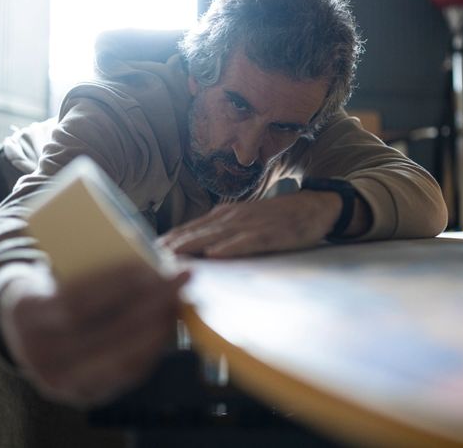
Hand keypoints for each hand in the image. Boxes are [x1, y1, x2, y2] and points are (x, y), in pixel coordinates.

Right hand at [0, 263, 189, 405]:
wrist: (23, 331)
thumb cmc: (51, 287)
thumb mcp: (55, 269)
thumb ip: (90, 261)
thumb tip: (147, 247)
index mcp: (25, 314)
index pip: (76, 302)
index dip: (118, 285)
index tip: (153, 265)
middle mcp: (38, 355)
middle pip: (106, 333)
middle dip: (151, 304)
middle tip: (180, 277)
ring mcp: (61, 382)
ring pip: (122, 357)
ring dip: (160, 326)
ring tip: (180, 297)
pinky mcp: (86, 394)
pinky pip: (129, 373)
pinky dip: (155, 347)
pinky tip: (170, 322)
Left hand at [159, 190, 342, 257]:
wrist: (315, 207)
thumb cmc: (279, 218)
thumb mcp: (247, 221)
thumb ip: (224, 232)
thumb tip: (199, 247)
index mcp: (227, 215)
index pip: (192, 227)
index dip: (171, 238)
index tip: (147, 249)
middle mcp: (234, 216)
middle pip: (198, 231)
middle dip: (174, 244)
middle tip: (149, 256)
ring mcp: (252, 224)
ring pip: (217, 235)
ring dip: (193, 245)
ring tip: (172, 256)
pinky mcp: (271, 234)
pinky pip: (247, 241)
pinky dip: (230, 247)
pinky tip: (215, 255)